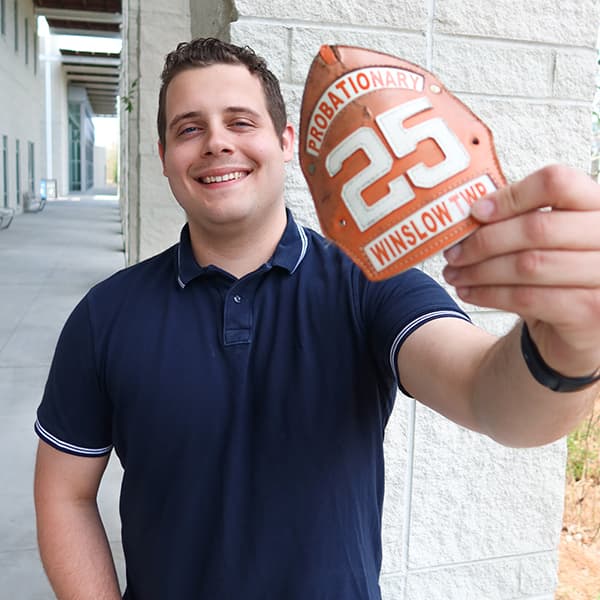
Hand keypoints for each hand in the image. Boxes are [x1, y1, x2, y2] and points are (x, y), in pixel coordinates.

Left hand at [442, 164, 599, 376]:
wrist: (577, 329)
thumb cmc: (557, 276)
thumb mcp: (545, 240)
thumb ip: (518, 220)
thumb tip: (470, 213)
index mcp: (597, 205)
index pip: (558, 182)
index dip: (511, 196)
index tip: (476, 211)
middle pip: (538, 227)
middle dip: (485, 241)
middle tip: (454, 252)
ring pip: (528, 265)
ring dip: (480, 271)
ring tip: (454, 274)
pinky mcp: (590, 311)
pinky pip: (527, 297)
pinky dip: (489, 294)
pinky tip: (469, 292)